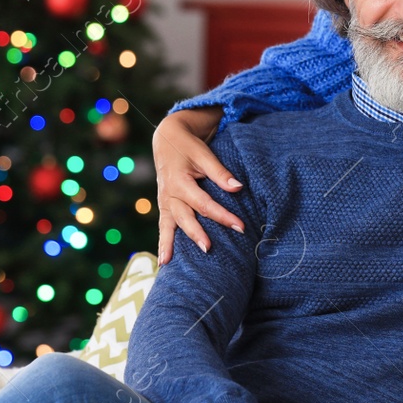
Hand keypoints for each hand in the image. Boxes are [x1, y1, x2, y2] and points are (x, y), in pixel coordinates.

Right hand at [152, 106, 244, 262]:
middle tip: (209, 249)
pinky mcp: (164, 205)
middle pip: (184, 218)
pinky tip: (164, 259)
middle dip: (197, 234)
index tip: (239, 227)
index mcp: (179, 182)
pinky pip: (163, 225)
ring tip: (168, 263)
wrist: (167, 139)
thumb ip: (220, 173)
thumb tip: (238, 188)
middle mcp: (169, 194)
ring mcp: (164, 201)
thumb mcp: (204, 155)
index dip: (222, 216)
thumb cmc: (188, 146)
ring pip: (167, 225)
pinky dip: (163, 241)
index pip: (204, 203)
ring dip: (169, 244)